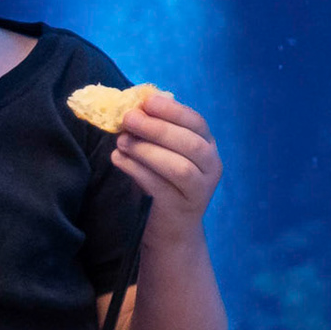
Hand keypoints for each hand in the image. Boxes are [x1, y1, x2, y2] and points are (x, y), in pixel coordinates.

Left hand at [111, 92, 220, 237]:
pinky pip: (159, 187)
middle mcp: (211, 166)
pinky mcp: (181, 209)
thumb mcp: (163, 151)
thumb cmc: (163, 180)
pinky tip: (119, 159)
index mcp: (208, 145)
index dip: (172, 111)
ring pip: (179, 167)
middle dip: (157, 128)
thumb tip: (134, 104)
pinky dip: (136, 170)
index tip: (146, 101)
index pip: (196, 123)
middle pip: (190, 144)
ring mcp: (200, 190)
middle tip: (128, 118)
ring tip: (121, 141)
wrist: (170, 228)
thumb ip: (154, 129)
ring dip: (147, 150)